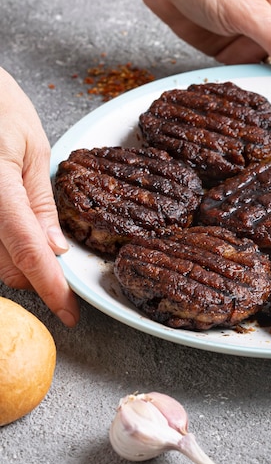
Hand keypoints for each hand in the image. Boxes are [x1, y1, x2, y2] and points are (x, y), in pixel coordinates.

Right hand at [0, 69, 78, 326]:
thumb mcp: (32, 150)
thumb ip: (40, 204)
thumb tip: (55, 251)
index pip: (28, 253)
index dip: (53, 289)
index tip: (71, 313)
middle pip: (5, 268)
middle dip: (36, 273)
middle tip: (60, 261)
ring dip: (14, 260)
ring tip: (33, 234)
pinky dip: (0, 245)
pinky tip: (11, 225)